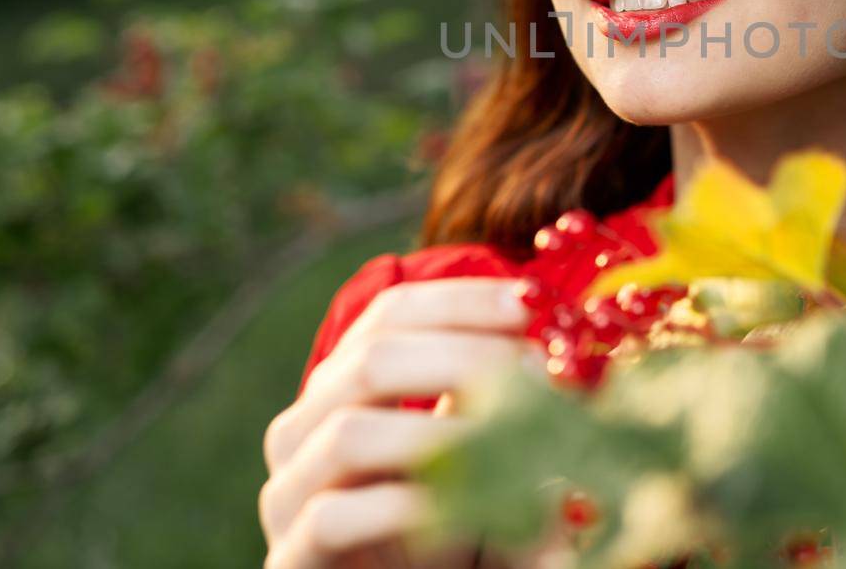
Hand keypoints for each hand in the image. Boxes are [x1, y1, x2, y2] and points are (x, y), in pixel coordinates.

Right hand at [260, 276, 543, 567]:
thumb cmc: (452, 530)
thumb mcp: (481, 458)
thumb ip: (503, 408)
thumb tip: (557, 356)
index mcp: (345, 385)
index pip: (390, 314)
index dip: (459, 301)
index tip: (527, 304)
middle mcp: (305, 429)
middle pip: (370, 359)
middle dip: (462, 356)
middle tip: (534, 374)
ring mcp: (289, 493)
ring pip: (347, 432)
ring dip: (441, 433)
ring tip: (509, 443)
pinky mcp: (291, 558)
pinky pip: (334, 516)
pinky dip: (403, 507)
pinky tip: (461, 511)